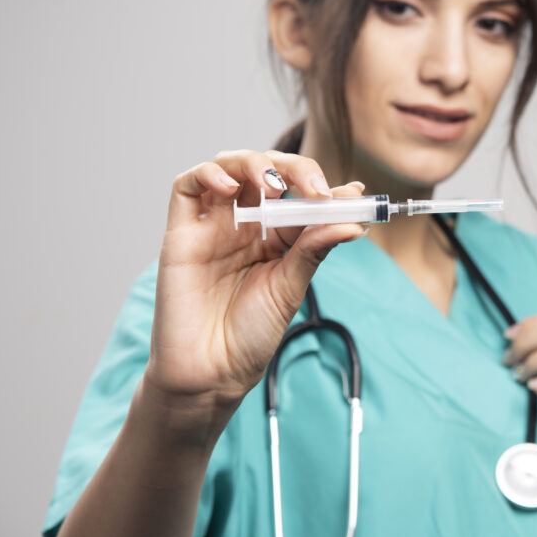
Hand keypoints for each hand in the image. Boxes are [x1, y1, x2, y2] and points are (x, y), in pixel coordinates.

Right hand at [149, 149, 366, 410]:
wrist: (211, 373)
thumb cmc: (250, 335)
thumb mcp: (292, 287)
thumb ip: (315, 247)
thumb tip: (355, 220)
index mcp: (276, 237)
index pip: (301, 195)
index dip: (325, 187)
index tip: (354, 195)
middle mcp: (245, 225)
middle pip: (267, 171)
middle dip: (294, 168)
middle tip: (315, 189)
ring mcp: (213, 225)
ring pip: (228, 167)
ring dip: (254, 163)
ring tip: (274, 184)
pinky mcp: (181, 233)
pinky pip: (187, 187)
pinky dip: (209, 174)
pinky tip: (230, 187)